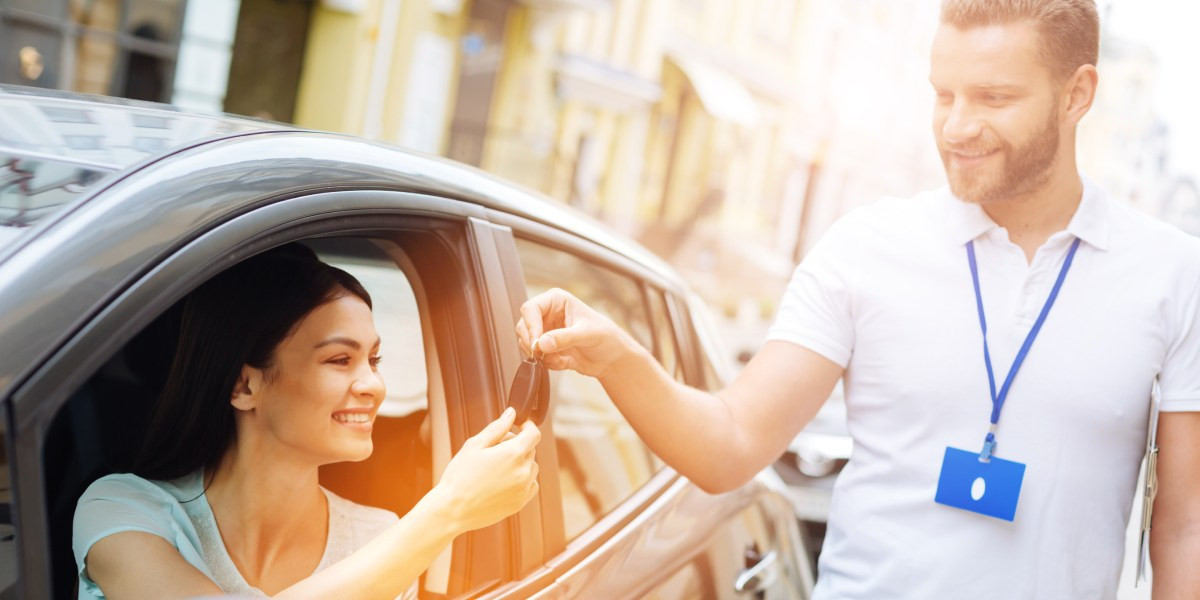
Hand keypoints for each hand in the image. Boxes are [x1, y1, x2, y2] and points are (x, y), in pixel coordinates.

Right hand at [431, 408, 539, 532]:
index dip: (527, 426)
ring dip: (521, 463)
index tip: (519, 426)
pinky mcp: (520, 503)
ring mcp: (523, 489)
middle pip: (531, 450)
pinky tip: (503, 481)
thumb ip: (497, 427)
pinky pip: (531, 485)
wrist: (453, 510)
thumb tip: (512, 413)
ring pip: (531, 467)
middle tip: (494, 450)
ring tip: (496, 468)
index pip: (534, 434)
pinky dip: (523, 480)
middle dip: (517, 445)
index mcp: (513, 454)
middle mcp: (523, 472)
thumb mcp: (475, 445)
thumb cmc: (460, 476)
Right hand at [516, 288, 641, 377]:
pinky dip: (547, 363)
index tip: (537, 343)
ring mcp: (545, 331)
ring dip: (541, 355)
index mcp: (556, 301)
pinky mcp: (547, 348)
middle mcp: (548, 314)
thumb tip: (541, 343)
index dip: (531, 326)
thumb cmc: (605, 337)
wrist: (612, 358)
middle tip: (545, 355)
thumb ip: (564, 338)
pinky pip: (536, 357)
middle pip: (523, 326)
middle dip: (533, 343)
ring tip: (561, 359)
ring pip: (526, 343)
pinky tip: (564, 363)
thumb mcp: (587, 335)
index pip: (530, 308)